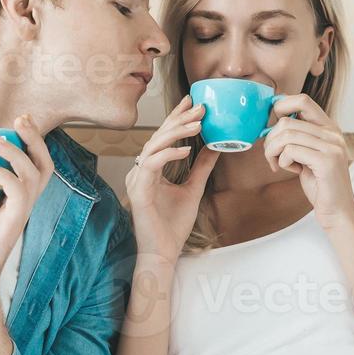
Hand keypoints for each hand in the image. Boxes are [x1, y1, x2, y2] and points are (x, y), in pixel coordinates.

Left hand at [0, 113, 53, 303]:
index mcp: (14, 197)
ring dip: (16, 154)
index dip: (30, 139)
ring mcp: (21, 214)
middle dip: (34, 138)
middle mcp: (23, 204)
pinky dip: (5, 176)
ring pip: (34, 174)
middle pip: (44, 163)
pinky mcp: (13, 225)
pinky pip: (18, 194)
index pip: (33, 161)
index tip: (17, 119)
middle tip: (20, 120)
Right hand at [125, 95, 219, 260]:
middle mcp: (140, 170)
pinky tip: (187, 149)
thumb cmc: (173, 226)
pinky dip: (169, 155)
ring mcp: (137, 180)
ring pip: (153, 146)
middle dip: (179, 119)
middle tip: (199, 107)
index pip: (163, 137)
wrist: (163, 253)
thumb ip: (202, 167)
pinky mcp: (138, 191)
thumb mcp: (193, 189)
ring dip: (176, 133)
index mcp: (150, 169)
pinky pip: (151, 165)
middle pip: (158, 136)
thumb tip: (216, 146)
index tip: (192, 101)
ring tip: (197, 124)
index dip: (176, 118)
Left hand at [261, 94, 353, 229]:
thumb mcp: (308, 155)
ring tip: (276, 164)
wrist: (338, 212)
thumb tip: (272, 123)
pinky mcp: (327, 161)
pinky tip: (290, 170)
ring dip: (272, 151)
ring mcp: (332, 146)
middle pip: (287, 121)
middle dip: (270, 139)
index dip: (281, 107)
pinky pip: (290, 151)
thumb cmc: (320, 185)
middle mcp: (333, 134)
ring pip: (286, 135)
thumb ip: (297, 138)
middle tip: (270, 155)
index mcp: (329, 128)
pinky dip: (282, 161)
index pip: (302, 100)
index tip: (271, 124)